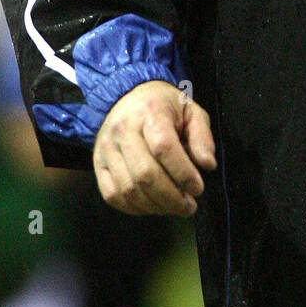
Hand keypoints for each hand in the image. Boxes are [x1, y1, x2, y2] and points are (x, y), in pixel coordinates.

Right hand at [92, 79, 215, 216]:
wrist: (126, 98)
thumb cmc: (164, 107)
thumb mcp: (191, 111)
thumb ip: (202, 137)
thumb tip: (207, 165)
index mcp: (150, 112)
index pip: (163, 148)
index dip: (183, 173)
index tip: (198, 188)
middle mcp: (123, 130)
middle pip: (145, 174)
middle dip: (171, 197)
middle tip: (189, 206)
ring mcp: (106, 149)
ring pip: (128, 189)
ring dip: (155, 206)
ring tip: (175, 207)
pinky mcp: (98, 165)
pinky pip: (113, 195)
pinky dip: (135, 208)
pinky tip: (153, 206)